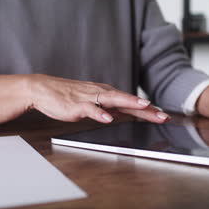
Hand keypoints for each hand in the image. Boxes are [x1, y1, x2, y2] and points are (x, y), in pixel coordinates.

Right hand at [27, 74, 168, 123]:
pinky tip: (109, 119)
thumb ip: (108, 108)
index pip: (131, 102)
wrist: (43, 90)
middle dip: (146, 108)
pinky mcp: (77, 105)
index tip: (164, 115)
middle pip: (128, 100)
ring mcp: (90, 98)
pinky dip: (100, 114)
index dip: (148, 110)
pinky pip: (90, 109)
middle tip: (163, 115)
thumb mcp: (93, 104)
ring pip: (113, 100)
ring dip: (129, 102)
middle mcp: (101, 94)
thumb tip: (123, 114)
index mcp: (106, 94)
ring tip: (143, 106)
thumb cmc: (68, 97)